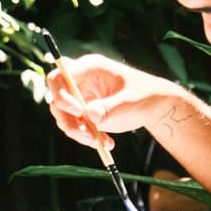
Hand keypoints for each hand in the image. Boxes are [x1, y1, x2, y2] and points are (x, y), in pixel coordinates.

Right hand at [47, 55, 175, 147]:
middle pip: (56, 99)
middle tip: (88, 135)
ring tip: (102, 142)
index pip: (59, 77)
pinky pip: (74, 126)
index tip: (78, 111)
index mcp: (90, 67)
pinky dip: (86, 137)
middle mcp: (80, 81)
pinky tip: (106, 143)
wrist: (154, 106)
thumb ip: (110, 108)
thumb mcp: (129, 102)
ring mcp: (80, 97)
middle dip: (68, 120)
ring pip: (63, 116)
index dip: (62, 94)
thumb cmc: (144, 96)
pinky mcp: (83, 113)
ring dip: (77, 133)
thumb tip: (90, 115)